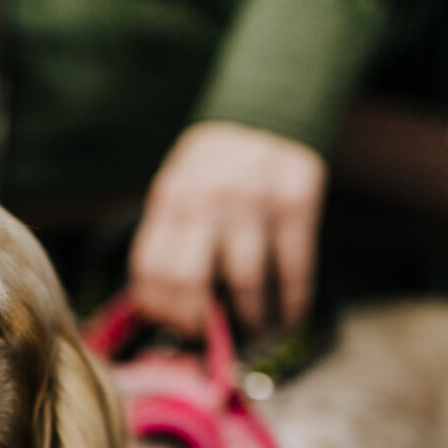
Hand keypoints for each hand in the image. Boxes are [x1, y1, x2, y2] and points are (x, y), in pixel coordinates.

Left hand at [128, 121, 326, 335]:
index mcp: (170, 197)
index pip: (151, 269)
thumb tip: (164, 312)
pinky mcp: (297, 203)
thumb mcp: (180, 189)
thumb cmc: (217, 168)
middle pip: (188, 282)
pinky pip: (293, 271)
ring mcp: (253, 201)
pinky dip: (292, 305)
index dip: (161, 310)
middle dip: (199, 323)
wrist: (269, 110)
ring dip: (252, 320)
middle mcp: (207, 198)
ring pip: (246, 283)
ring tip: (255, 329)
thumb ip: (170, 239)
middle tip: (213, 337)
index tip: (176, 327)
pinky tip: (288, 318)